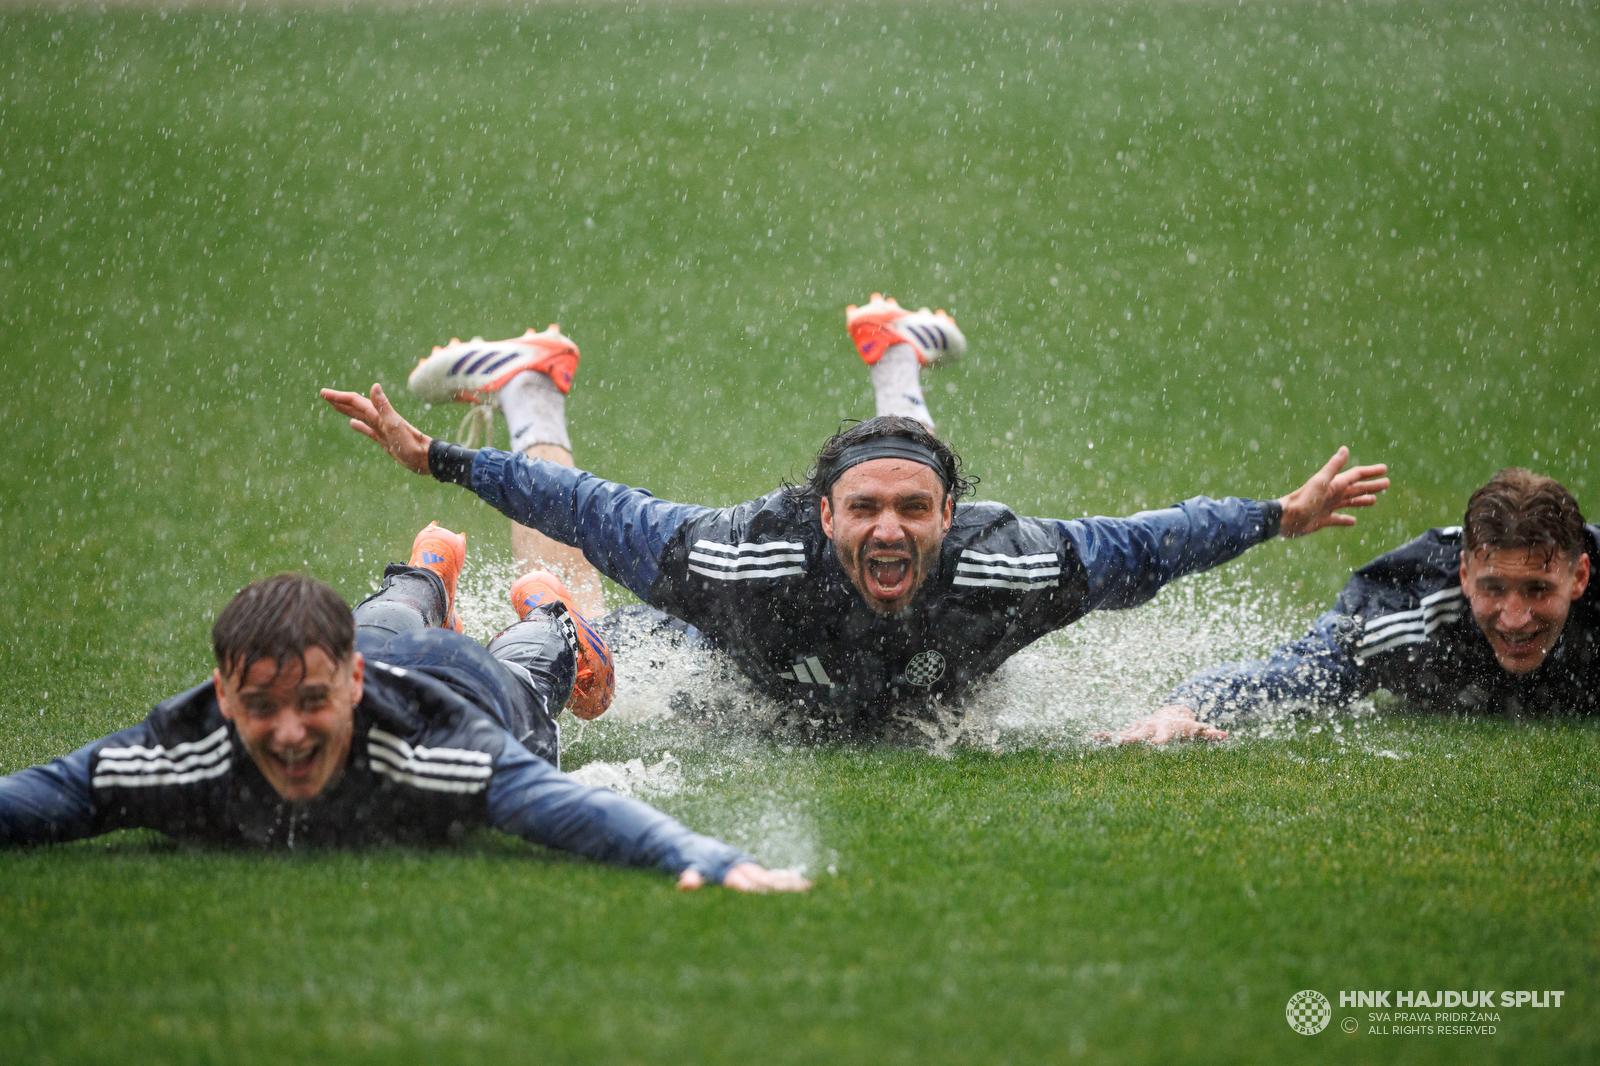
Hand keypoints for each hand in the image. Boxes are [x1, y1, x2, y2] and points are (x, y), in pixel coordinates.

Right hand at [319, 384, 432, 474]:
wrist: (425, 459)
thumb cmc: (411, 444)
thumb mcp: (394, 425)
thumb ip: (384, 407)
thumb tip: (375, 386)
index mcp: (379, 415)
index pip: (356, 402)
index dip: (339, 397)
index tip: (323, 393)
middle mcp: (380, 419)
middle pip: (356, 406)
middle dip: (340, 400)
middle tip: (324, 394)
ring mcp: (382, 429)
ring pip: (360, 416)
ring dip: (347, 410)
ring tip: (335, 405)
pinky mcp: (384, 439)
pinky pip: (368, 430)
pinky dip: (359, 425)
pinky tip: (352, 424)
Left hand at [677, 862, 812, 892]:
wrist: (683, 842)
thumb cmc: (685, 859)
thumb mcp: (685, 869)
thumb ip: (690, 877)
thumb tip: (686, 884)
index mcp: (727, 870)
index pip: (747, 884)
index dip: (760, 891)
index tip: (775, 897)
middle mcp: (739, 866)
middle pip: (765, 879)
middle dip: (783, 886)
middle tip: (804, 893)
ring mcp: (743, 865)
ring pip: (769, 876)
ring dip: (787, 882)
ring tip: (808, 887)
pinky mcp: (744, 866)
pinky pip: (766, 874)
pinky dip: (782, 878)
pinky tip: (798, 882)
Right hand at [1094, 705, 1228, 744]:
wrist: (1169, 715)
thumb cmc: (1186, 728)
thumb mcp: (1198, 731)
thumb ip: (1210, 734)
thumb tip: (1226, 735)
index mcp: (1166, 730)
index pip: (1163, 736)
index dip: (1160, 740)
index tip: (1155, 745)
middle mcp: (1149, 728)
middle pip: (1141, 734)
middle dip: (1133, 738)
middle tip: (1125, 742)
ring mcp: (1138, 728)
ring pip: (1124, 733)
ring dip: (1114, 737)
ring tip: (1101, 739)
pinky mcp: (1130, 731)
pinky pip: (1115, 734)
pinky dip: (1104, 736)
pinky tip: (1091, 737)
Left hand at [1277, 446, 1388, 537]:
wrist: (1284, 519)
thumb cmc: (1302, 500)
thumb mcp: (1320, 482)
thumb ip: (1333, 467)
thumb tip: (1345, 448)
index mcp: (1334, 484)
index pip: (1356, 475)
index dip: (1371, 471)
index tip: (1385, 469)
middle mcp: (1332, 494)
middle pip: (1356, 488)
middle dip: (1371, 485)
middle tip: (1387, 483)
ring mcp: (1327, 507)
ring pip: (1349, 502)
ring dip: (1362, 500)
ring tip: (1374, 500)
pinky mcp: (1322, 521)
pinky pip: (1338, 520)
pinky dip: (1346, 520)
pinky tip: (1353, 521)